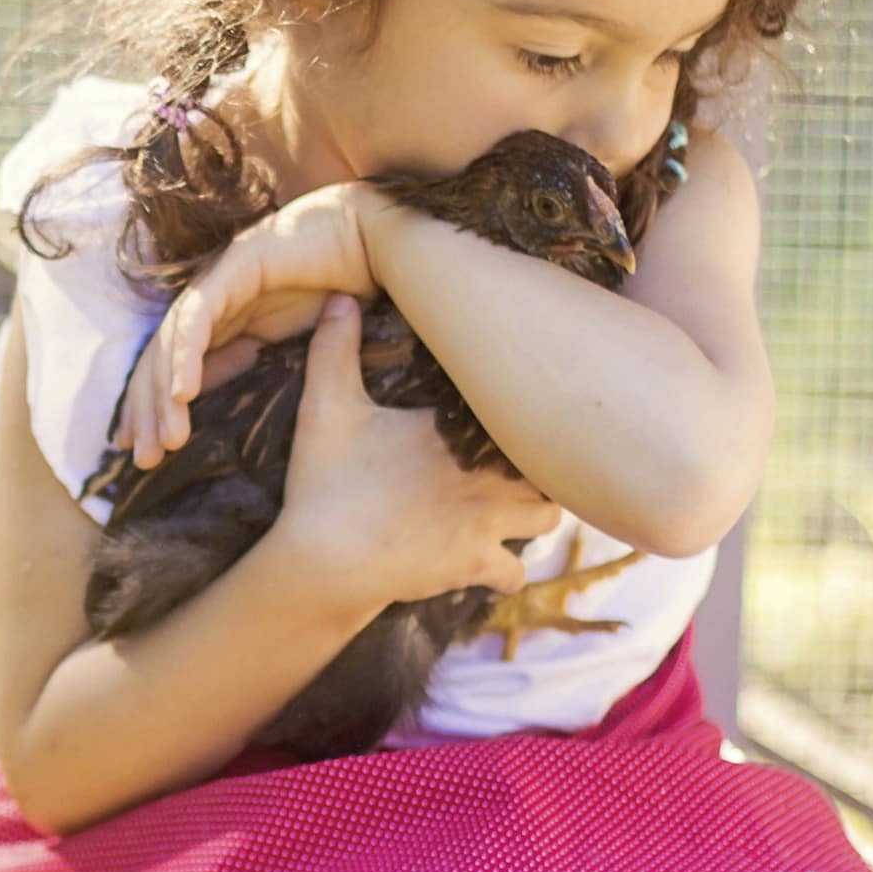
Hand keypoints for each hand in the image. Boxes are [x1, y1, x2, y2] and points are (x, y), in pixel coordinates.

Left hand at [127, 186, 382, 466]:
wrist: (376, 242)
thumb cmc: (343, 291)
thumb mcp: (291, 347)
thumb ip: (255, 366)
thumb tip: (226, 400)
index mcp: (222, 320)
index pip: (170, 368)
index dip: (153, 409)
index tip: (146, 453)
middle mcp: (211, 299)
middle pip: (159, 359)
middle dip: (148, 411)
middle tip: (146, 459)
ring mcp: (219, 279)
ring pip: (170, 342)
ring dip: (163, 394)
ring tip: (166, 439)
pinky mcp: (234, 265)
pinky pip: (198, 316)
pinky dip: (185, 355)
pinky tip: (183, 393)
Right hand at [257, 295, 556, 612]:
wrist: (324, 560)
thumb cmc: (325, 482)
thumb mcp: (325, 407)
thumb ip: (334, 349)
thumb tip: (341, 296)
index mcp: (457, 430)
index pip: (522, 412)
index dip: (529, 411)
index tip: (516, 410)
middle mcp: (486, 476)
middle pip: (549, 465)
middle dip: (540, 464)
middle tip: (517, 459)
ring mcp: (487, 524)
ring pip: (548, 518)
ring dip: (533, 513)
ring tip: (512, 505)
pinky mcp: (474, 566)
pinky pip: (516, 575)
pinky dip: (506, 569)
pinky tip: (486, 560)